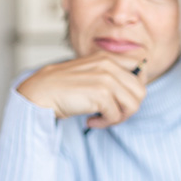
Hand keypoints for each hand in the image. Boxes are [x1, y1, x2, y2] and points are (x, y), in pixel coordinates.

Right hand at [16, 53, 146, 128]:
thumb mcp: (89, 73)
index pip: (140, 68)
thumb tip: (133, 90)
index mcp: (107, 57)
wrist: (40, 92)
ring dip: (118, 118)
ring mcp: (106, 79)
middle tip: (111, 115)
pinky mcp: (101, 94)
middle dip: (128, 108)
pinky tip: (90, 121)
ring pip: (133, 104)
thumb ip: (109, 76)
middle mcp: (109, 65)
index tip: (119, 99)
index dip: (134, 87)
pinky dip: (104, 123)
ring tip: (101, 119)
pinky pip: (116, 115)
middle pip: (140, 91)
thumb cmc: (62, 88)